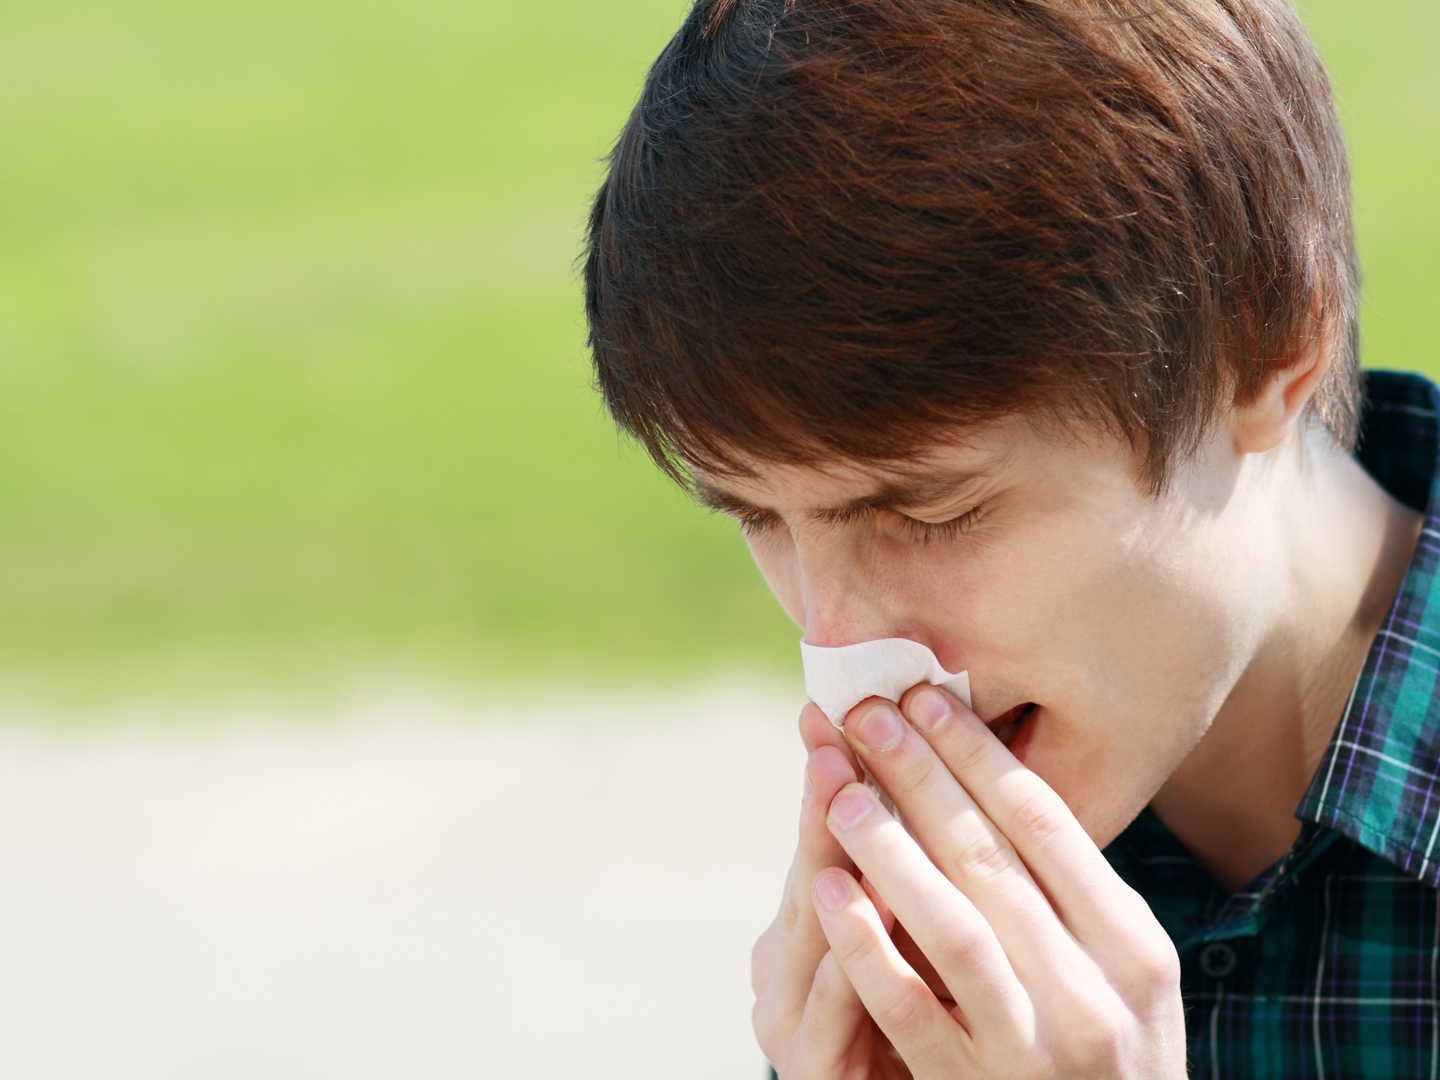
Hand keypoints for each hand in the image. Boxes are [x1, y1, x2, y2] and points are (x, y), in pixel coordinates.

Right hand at [751, 703, 912, 1078]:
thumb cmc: (923, 1034)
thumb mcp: (913, 944)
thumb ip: (912, 873)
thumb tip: (935, 769)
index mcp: (806, 933)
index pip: (826, 841)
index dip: (839, 772)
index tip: (847, 703)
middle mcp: (785, 972)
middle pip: (813, 874)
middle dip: (830, 798)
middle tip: (841, 728)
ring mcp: (793, 1027)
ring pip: (809, 936)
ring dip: (827, 860)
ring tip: (843, 792)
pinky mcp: (814, 1077)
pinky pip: (826, 1022)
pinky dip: (842, 968)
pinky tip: (850, 917)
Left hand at [808, 685, 1184, 1078]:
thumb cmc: (1109, 1054)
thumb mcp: (1122, 975)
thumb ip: (1072, 895)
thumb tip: (987, 776)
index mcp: (1135, 947)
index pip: (1046, 824)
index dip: (978, 753)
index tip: (924, 696)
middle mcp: (1095, 995)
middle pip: (992, 859)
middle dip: (921, 776)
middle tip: (866, 715)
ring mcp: (1036, 1050)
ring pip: (953, 927)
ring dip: (890, 849)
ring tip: (839, 790)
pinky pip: (912, 1010)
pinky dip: (868, 946)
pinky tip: (830, 892)